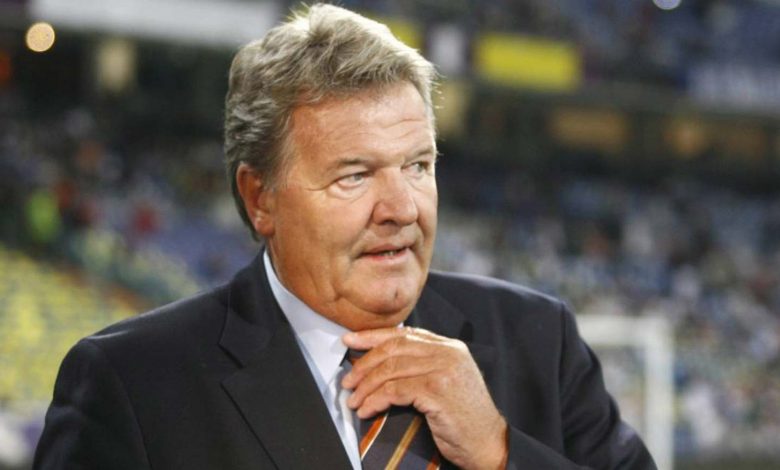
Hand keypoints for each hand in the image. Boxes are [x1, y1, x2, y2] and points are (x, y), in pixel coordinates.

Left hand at [342, 327, 507, 469]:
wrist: (489, 444)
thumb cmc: (465, 418)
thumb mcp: (445, 382)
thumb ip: (423, 365)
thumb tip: (381, 362)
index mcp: (449, 346)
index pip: (404, 333)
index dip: (373, 336)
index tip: (350, 341)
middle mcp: (447, 352)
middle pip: (394, 348)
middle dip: (365, 363)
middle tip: (348, 380)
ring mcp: (443, 369)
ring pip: (391, 369)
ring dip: (366, 386)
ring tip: (354, 400)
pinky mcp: (436, 390)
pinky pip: (395, 390)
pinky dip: (375, 400)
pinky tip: (367, 410)